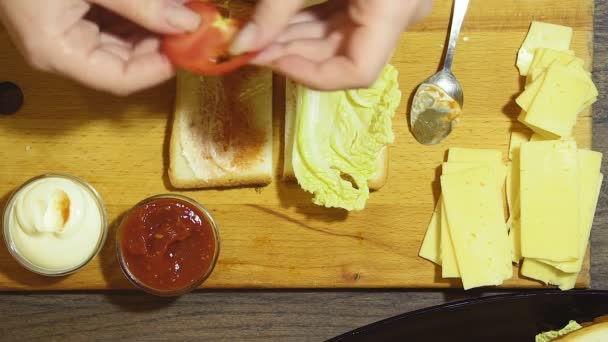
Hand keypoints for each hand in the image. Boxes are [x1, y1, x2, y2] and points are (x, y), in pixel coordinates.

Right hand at [0, 0, 199, 95]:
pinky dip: (135, 13)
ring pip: (122, 42)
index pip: (121, 80)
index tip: (189, 46)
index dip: (159, 68)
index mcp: (58, 51)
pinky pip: (111, 23)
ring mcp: (65, 33)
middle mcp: (61, 51)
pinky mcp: (69, 15)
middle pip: (125, 62)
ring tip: (176, 7)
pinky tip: (156, 2)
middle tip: (190, 19)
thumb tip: (187, 23)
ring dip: (151, 26)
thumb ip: (139, 4)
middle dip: (160, 42)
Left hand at [230, 0, 431, 90]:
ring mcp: (390, 5)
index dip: (310, 74)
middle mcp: (399, 15)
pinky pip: (342, 17)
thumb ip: (275, 8)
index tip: (269, 58)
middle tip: (250, 44)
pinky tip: (276, 19)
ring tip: (257, 31)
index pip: (357, 71)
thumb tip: (240, 46)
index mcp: (393, 10)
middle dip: (292, 51)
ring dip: (295, 37)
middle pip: (343, 55)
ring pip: (339, 37)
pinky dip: (308, 19)